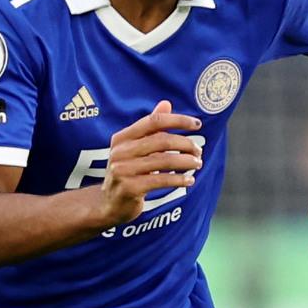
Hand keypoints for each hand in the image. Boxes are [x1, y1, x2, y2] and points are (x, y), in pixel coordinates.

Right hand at [101, 101, 201, 222]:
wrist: (109, 203)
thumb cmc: (128, 172)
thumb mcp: (135, 148)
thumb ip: (150, 128)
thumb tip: (166, 103)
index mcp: (122, 138)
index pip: (153, 121)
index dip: (177, 120)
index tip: (198, 124)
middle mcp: (120, 151)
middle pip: (161, 140)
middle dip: (185, 144)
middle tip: (199, 151)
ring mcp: (123, 170)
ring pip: (164, 161)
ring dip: (186, 161)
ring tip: (198, 164)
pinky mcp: (129, 188)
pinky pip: (161, 180)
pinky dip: (179, 179)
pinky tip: (189, 180)